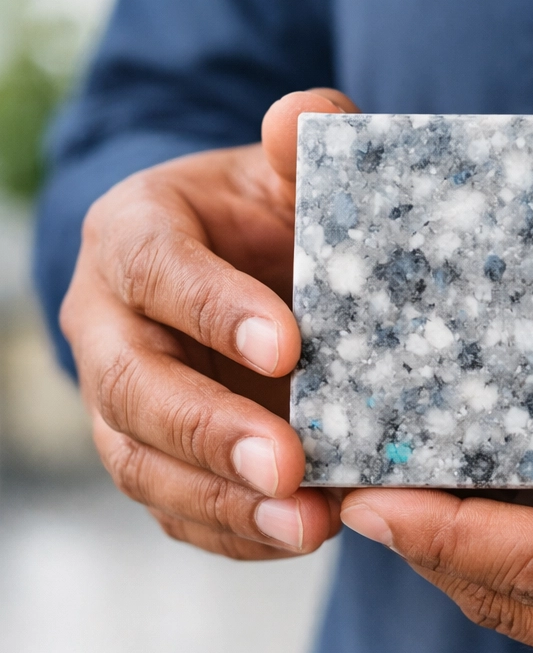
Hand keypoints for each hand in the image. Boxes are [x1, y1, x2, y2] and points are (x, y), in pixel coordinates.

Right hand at [61, 89, 357, 558]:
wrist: (231, 272)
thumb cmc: (259, 217)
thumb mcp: (279, 172)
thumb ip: (301, 144)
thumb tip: (303, 116)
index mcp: (134, 238)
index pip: (158, 272)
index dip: (214, 310)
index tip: (290, 346)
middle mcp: (109, 325)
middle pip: (132, 386)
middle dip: (209, 430)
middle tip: (288, 466)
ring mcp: (122, 399)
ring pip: (144, 463)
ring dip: (221, 502)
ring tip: (304, 526)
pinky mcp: (151, 454)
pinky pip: (174, 508)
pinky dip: (231, 531)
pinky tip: (294, 537)